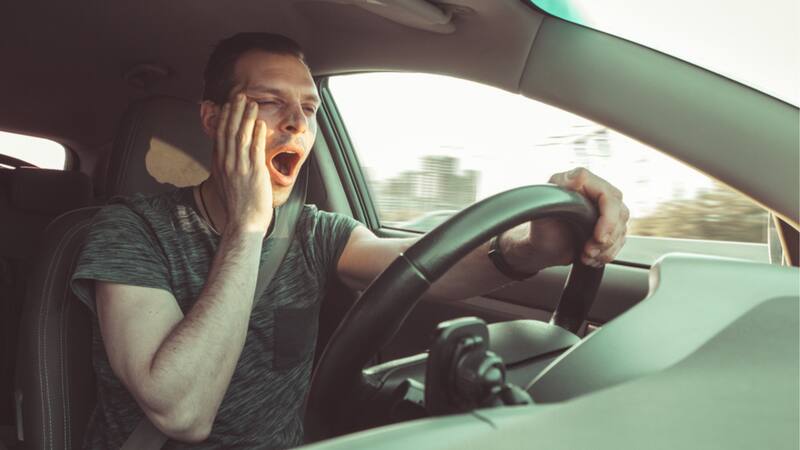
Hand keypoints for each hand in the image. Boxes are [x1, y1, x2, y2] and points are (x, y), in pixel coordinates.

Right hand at [212, 94, 272, 234]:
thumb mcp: (226, 183)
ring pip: (242, 136)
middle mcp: (228, 163)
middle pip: (229, 131)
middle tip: (239, 95)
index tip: (228, 104)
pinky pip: (255, 149)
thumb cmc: (239, 206)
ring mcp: (240, 167)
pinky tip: (261, 123)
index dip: (224, 117)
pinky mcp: (254, 173)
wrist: (243, 223)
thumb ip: (227, 167)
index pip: (220, 135)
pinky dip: (258, 134)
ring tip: (252, 103)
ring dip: (247, 117)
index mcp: (220, 165)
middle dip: (234, 111)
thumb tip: (227, 157)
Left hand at [545, 167, 629, 266]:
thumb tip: (579, 177)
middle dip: (607, 239)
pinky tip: (590, 257)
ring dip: (605, 249)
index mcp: (583, 181)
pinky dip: (605, 254)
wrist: (542, 245)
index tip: (598, 237)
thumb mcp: (542, 202)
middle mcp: (597, 193)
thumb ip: (560, 188)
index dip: (609, 219)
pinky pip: (619, 242)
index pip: (610, 197)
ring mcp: (605, 210)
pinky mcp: (609, 227)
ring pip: (621, 230)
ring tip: (585, 255)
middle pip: (621, 215)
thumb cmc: (540, 223)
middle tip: (588, 251)